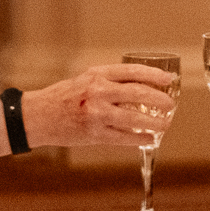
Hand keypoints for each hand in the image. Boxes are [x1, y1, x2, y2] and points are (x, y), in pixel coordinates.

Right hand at [14, 64, 175, 150]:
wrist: (38, 116)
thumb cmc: (64, 97)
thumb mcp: (85, 79)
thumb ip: (109, 80)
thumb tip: (140, 84)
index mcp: (97, 75)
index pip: (132, 72)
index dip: (153, 75)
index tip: (169, 79)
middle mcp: (98, 92)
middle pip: (138, 93)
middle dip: (159, 99)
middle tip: (171, 104)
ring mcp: (96, 114)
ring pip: (134, 118)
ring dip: (154, 122)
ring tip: (165, 124)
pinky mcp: (94, 134)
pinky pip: (123, 137)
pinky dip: (139, 138)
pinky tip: (149, 138)